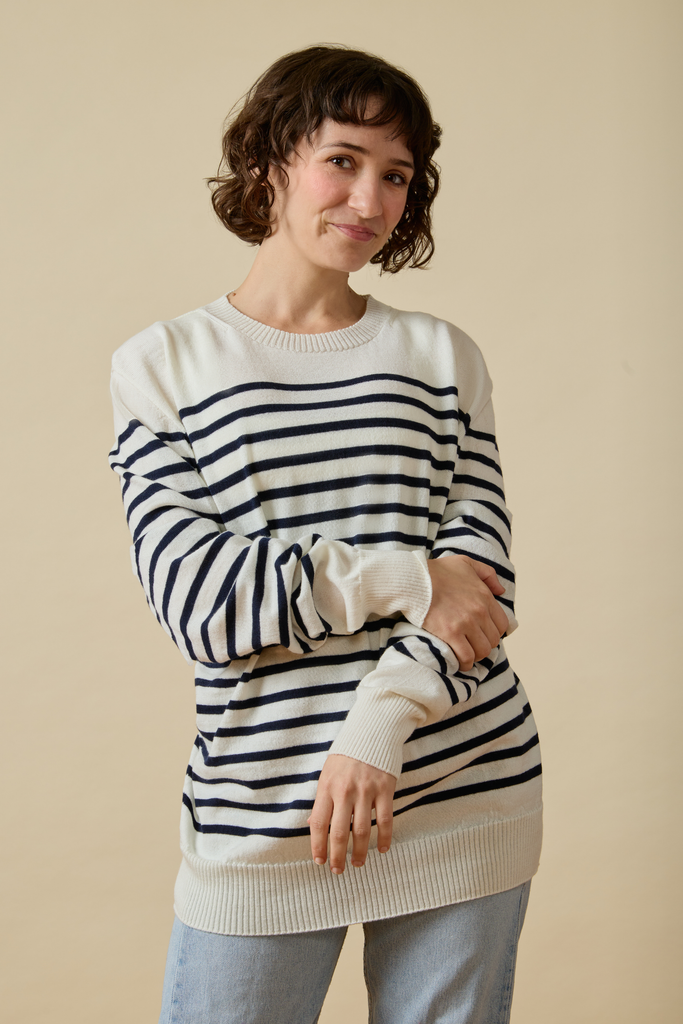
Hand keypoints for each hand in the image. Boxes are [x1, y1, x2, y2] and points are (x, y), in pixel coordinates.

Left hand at [308, 754, 394, 872]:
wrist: (372, 731)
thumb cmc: (346, 756)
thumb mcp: (327, 774)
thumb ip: (321, 800)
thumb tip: (311, 825)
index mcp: (327, 787)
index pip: (318, 823)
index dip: (318, 845)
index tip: (319, 860)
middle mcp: (345, 791)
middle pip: (340, 832)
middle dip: (337, 855)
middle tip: (338, 870)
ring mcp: (366, 791)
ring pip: (362, 830)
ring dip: (360, 851)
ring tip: (358, 863)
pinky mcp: (385, 789)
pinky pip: (385, 820)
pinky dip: (384, 837)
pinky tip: (381, 849)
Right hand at [423, 554, 508, 670]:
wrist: (414, 579)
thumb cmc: (437, 571)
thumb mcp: (466, 563)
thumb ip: (487, 574)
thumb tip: (501, 591)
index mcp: (485, 596)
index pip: (502, 624)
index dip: (494, 631)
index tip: (483, 632)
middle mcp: (479, 611)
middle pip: (493, 640)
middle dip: (484, 644)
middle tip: (472, 643)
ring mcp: (466, 624)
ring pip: (482, 651)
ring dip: (476, 655)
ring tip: (466, 653)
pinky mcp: (451, 634)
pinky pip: (466, 657)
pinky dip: (465, 663)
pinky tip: (459, 661)